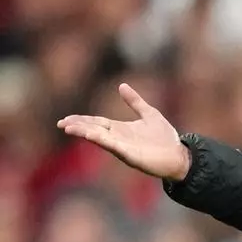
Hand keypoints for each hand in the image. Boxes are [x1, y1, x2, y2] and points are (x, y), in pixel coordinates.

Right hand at [57, 84, 191, 181]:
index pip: (97, 123)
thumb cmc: (165, 138)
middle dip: (79, 127)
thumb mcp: (149, 114)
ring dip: (85, 133)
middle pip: (95, 130)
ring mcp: (124, 148)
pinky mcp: (131, 156)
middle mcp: (119, 139)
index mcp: (121, 129)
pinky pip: (115, 147)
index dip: (82, 120)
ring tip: (70, 128)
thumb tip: (122, 85)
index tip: (66, 119)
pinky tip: (93, 136)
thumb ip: (135, 101)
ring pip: (101, 138)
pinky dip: (104, 141)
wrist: (180, 156)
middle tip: (62, 124)